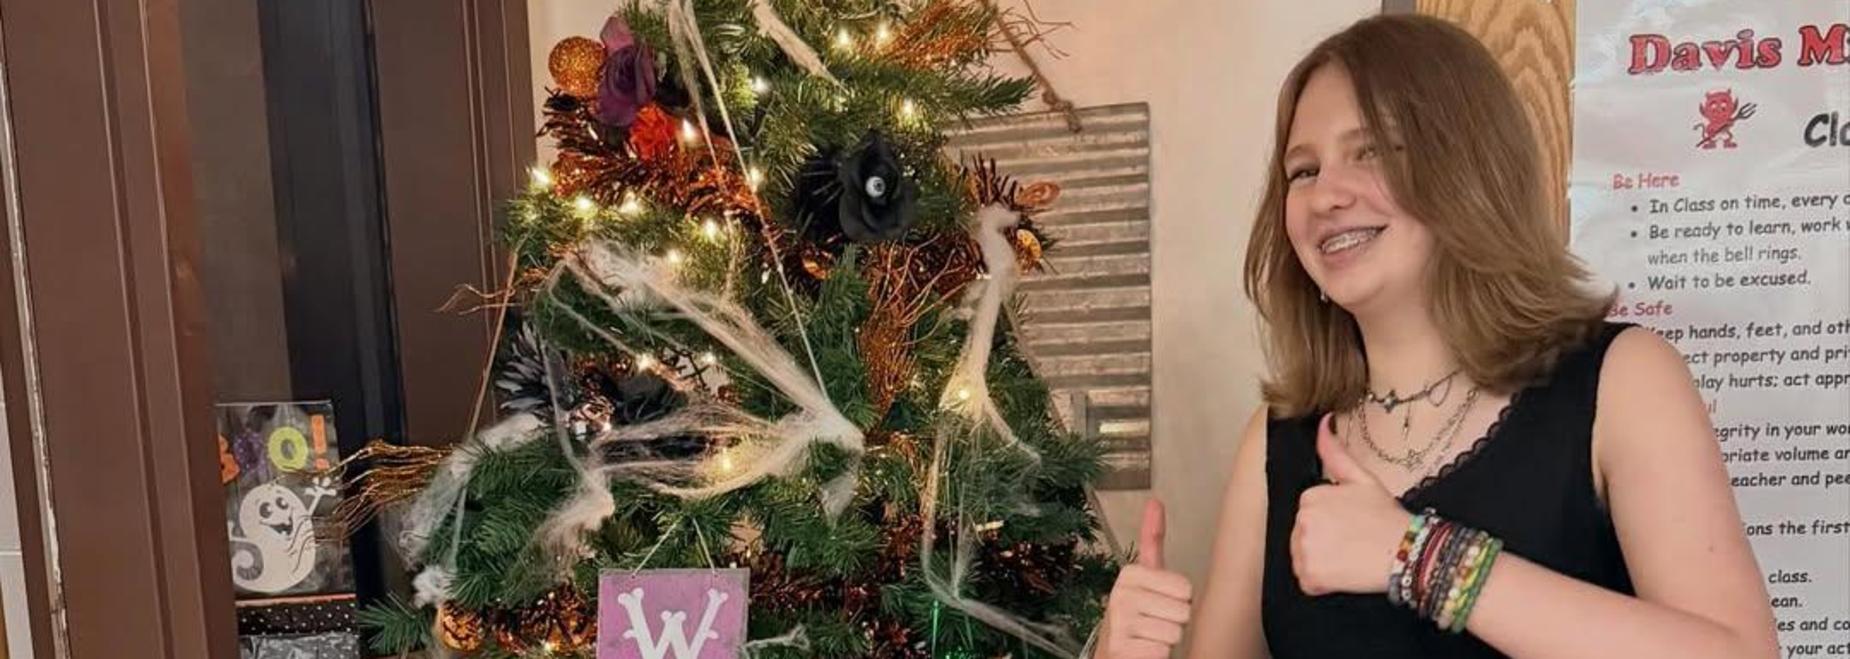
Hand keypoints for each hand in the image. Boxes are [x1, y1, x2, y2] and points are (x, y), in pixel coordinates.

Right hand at [1097, 498, 1192, 657]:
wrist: (1112, 651)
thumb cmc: (1135, 615)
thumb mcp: (1144, 577)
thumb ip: (1152, 540)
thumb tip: (1155, 501)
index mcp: (1130, 574)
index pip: (1186, 589)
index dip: (1179, 601)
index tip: (1159, 603)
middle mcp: (1120, 595)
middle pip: (1184, 611)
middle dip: (1174, 622)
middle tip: (1154, 623)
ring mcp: (1118, 623)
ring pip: (1175, 633)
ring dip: (1166, 641)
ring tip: (1148, 637)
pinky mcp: (1119, 649)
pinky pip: (1163, 651)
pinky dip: (1157, 655)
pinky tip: (1142, 651)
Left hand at [1292, 413, 1412, 595]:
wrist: (1408, 551)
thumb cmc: (1386, 516)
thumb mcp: (1362, 479)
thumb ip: (1335, 453)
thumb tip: (1322, 421)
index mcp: (1310, 496)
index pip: (1309, 513)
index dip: (1331, 521)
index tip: (1351, 524)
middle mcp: (1302, 521)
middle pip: (1302, 535)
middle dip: (1323, 540)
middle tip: (1353, 542)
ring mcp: (1304, 550)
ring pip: (1302, 558)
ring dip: (1321, 561)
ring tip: (1350, 557)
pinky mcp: (1310, 576)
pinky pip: (1307, 581)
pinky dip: (1322, 582)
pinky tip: (1345, 574)